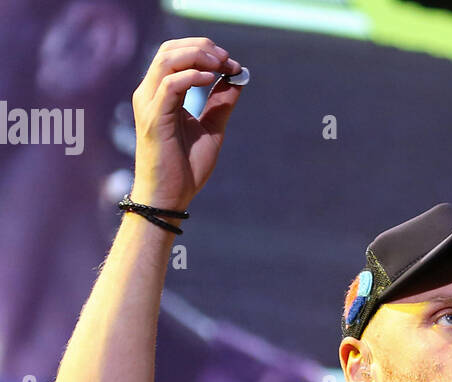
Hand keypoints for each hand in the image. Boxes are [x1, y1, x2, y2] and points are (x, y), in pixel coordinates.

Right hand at [130, 36, 244, 209]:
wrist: (170, 198)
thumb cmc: (185, 168)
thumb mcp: (212, 129)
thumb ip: (221, 103)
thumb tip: (237, 78)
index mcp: (162, 93)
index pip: (177, 55)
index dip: (205, 52)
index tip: (232, 64)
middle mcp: (150, 93)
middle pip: (170, 50)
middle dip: (201, 48)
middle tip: (228, 59)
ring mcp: (149, 104)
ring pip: (167, 60)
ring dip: (197, 56)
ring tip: (222, 65)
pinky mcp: (153, 118)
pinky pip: (170, 85)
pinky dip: (191, 77)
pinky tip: (211, 79)